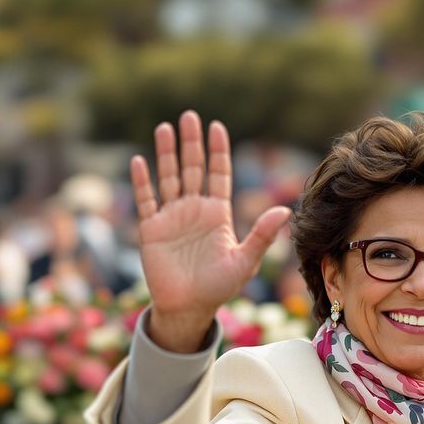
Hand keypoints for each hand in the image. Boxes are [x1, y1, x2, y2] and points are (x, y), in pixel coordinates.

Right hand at [131, 110, 290, 351]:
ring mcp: (171, 218)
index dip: (218, 151)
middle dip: (191, 144)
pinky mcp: (151, 230)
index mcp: (217, 214)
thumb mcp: (244, 260)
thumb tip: (284, 210)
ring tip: (165, 127)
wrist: (189, 308)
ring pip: (168, 178)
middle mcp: (194, 210)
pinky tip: (140, 160)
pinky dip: (142, 182)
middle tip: (190, 116)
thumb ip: (261, 235)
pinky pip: (146, 200)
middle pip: (192, 169)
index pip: (218, 174)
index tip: (216, 126)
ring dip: (166, 154)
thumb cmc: (219, 287)